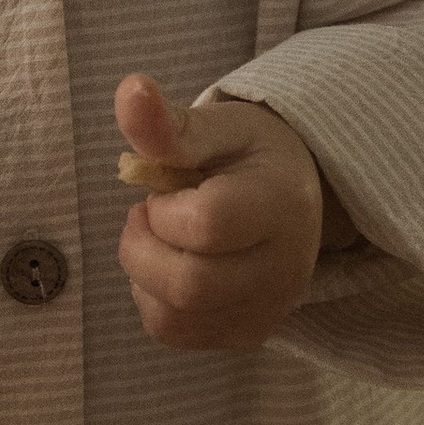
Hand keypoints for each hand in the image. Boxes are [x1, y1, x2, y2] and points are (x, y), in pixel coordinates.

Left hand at [113, 72, 350, 352]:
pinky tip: (171, 264)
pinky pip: (172, 331)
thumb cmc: (248, 156)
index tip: (169, 188)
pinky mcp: (246, 335)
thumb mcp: (217, 127)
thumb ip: (170, 122)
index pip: (206, 225)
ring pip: (171, 317)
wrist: (294, 198)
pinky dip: (151, 298)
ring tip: (164, 237)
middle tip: (153, 213)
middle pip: (187, 285)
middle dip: (142, 246)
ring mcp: (267, 310)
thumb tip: (129, 90)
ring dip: (142, 273)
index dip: (164, 208)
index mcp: (280, 205)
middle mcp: (283, 269)